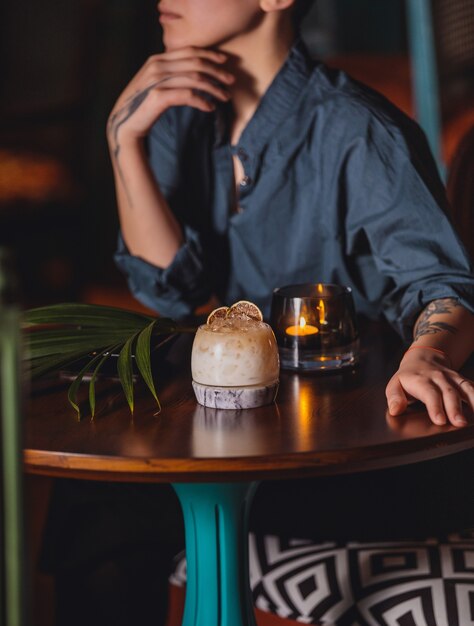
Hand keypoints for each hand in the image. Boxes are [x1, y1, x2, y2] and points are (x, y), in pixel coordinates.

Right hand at [107, 46, 233, 149]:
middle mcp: (157, 65)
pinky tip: (210, 108)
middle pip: (195, 63)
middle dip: (217, 71)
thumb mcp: (156, 84)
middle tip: (231, 80)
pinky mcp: (159, 96)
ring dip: (214, 88)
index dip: (209, 54)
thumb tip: (193, 73)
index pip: (189, 51)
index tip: (225, 61)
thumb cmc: (143, 106)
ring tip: (225, 97)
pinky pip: (188, 96)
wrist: (125, 124)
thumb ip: (170, 75)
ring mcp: (157, 80)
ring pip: (194, 79)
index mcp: (158, 59)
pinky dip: (202, 101)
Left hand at [385, 348, 473, 426]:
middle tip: (459, 423)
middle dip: (455, 409)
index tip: (440, 420)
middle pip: (449, 393)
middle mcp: (438, 378)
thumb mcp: (394, 384)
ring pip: (465, 388)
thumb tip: (395, 410)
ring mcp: (452, 378)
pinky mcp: (462, 380)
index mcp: (421, 380)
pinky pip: (473, 388)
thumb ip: (394, 397)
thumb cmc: (408, 377)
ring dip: (473, 402)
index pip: (429, 394)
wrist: (423, 358)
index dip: (435, 407)